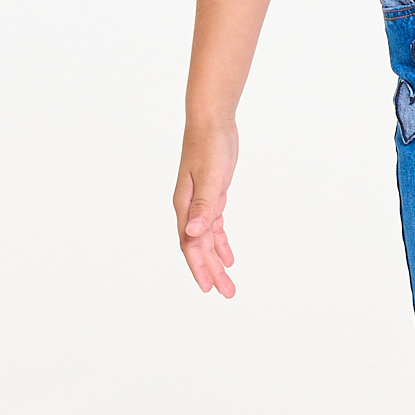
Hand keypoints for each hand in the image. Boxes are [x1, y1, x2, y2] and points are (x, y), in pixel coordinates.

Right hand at [174, 118, 239, 295]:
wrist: (211, 121)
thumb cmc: (210, 145)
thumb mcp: (211, 177)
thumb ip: (204, 207)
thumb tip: (193, 234)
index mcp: (185, 206)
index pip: (190, 245)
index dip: (199, 267)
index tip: (208, 288)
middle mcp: (189, 208)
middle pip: (198, 248)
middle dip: (211, 272)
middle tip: (226, 293)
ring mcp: (200, 203)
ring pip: (207, 240)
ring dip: (216, 262)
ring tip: (228, 283)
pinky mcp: (212, 196)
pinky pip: (214, 227)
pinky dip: (221, 243)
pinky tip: (229, 257)